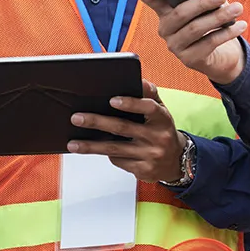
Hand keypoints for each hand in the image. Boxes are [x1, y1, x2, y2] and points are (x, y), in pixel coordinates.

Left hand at [67, 79, 185, 182]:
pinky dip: (107, 155)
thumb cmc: (162, 131)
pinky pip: (119, 161)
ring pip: (115, 149)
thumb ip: (149, 95)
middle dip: (97, 122)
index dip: (131, 103)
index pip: (149, 108)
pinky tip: (98, 150)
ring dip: (91, 146)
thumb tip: (140, 80)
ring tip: (73, 144)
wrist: (176, 162)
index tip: (112, 100)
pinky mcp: (143, 170)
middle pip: (123, 128)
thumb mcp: (161, 112)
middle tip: (77, 118)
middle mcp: (158, 137)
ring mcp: (151, 155)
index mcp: (163, 119)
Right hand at [140, 0, 247, 84]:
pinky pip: (209, 43)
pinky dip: (228, 33)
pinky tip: (241, 25)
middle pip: (179, 13)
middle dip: (202, 2)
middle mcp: (165, 28)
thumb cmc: (211, 18)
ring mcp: (175, 45)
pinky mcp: (189, 59)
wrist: (222, 52)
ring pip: (195, 28)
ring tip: (238, 8)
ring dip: (219, 17)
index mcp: (164, 9)